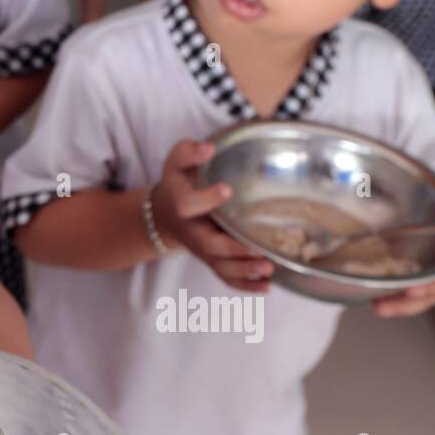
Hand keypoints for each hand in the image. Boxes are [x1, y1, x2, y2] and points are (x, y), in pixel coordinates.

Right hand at [151, 139, 272, 291]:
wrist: (166, 214)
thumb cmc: (179, 185)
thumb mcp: (177, 163)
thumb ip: (188, 151)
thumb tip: (208, 149)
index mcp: (181, 204)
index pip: (188, 205)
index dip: (207, 199)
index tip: (227, 189)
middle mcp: (192, 231)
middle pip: (209, 246)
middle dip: (234, 250)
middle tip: (258, 249)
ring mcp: (203, 249)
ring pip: (221, 266)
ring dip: (244, 271)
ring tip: (268, 268)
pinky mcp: (213, 260)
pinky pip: (226, 277)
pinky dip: (245, 285)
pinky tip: (266, 286)